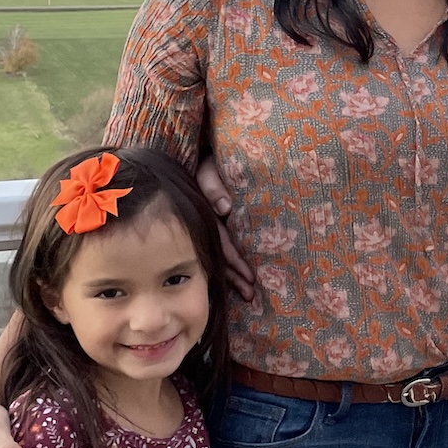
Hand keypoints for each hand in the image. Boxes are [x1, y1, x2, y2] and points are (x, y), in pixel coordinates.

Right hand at [196, 154, 256, 302]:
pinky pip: (221, 247)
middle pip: (221, 256)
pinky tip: (238, 280)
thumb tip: (225, 207)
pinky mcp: (214, 223)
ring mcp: (209, 226)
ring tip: (249, 296)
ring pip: (221, 256)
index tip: (250, 279)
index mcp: (206, 216)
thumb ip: (213, 184)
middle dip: (235, 278)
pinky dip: (230, 264)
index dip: (234, 262)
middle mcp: (207, 225)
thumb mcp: (207, 168)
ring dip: (233, 276)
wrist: (195, 152)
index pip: (222, 243)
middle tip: (252, 296)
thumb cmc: (204, 159)